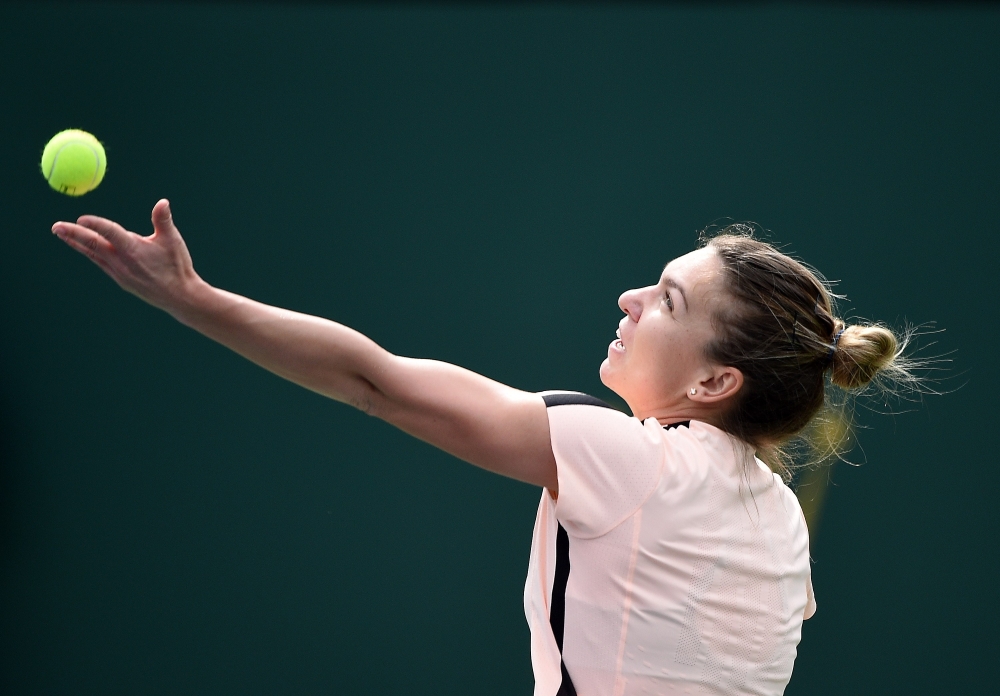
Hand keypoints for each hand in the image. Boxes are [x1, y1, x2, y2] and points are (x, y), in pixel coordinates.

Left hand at [52, 199, 203, 314]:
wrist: (179, 296)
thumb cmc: (177, 266)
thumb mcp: (173, 240)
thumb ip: (163, 220)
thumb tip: (162, 202)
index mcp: (134, 249)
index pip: (110, 233)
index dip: (95, 224)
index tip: (81, 218)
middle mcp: (122, 262)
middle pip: (93, 244)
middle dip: (73, 234)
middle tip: (56, 226)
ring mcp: (119, 273)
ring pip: (93, 254)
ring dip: (77, 243)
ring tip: (62, 234)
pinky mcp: (121, 280)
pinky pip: (101, 263)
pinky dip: (90, 253)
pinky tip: (85, 248)